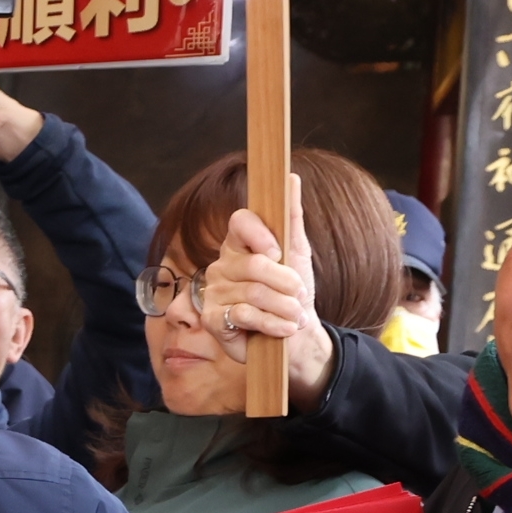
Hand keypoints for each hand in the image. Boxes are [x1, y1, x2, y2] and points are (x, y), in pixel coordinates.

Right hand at [201, 191, 336, 410]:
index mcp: (238, 245)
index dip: (259, 234)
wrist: (294, 335)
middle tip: (299, 294)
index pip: (239, 222)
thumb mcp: (297, 252)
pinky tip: (283, 328)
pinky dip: (272, 323)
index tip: (278, 252)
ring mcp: (213, 293)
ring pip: (253, 292)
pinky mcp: (212, 320)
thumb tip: (291, 177)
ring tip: (294, 316)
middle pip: (255, 264)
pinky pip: (244, 315)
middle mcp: (221, 266)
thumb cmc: (292, 293)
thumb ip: (291, 217)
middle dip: (286, 282)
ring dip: (283, 306)